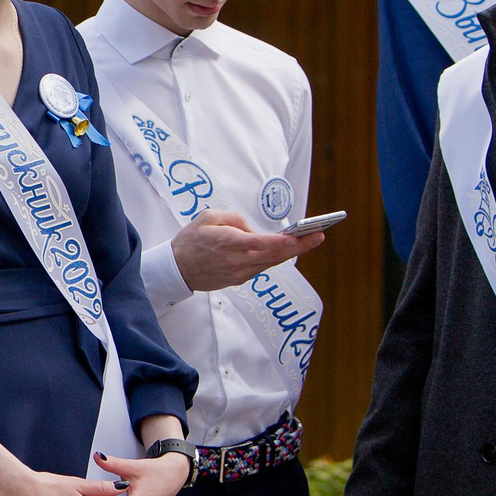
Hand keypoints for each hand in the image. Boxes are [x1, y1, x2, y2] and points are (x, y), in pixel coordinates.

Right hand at [172, 210, 323, 293]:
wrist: (176, 269)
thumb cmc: (191, 239)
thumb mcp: (208, 216)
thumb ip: (234, 219)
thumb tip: (254, 230)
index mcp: (226, 243)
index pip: (256, 243)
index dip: (277, 242)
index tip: (294, 237)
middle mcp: (236, 261)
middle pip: (273, 255)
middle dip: (299, 246)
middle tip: (318, 236)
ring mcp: (239, 273)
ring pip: (271, 263)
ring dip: (292, 252)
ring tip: (310, 240)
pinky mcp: (240, 279)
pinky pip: (262, 267)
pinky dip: (276, 258)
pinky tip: (288, 250)